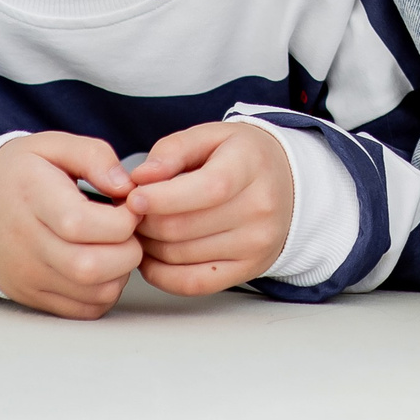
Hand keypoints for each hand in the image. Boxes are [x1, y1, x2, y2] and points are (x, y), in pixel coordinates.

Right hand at [0, 132, 142, 318]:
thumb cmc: (20, 174)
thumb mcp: (53, 145)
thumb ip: (94, 156)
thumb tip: (126, 187)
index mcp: (31, 197)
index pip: (79, 223)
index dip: (121, 219)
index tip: (131, 206)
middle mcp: (25, 243)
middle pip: (89, 266)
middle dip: (128, 249)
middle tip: (128, 229)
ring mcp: (28, 276)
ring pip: (94, 292)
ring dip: (121, 271)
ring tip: (115, 245)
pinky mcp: (33, 297)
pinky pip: (85, 309)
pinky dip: (105, 291)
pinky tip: (102, 264)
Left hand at [124, 122, 295, 295]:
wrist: (288, 184)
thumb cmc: (241, 157)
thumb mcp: (211, 136)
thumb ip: (173, 150)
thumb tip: (140, 178)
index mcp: (251, 165)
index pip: (209, 189)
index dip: (164, 198)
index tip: (133, 198)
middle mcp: (260, 208)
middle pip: (184, 226)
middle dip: (145, 221)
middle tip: (131, 211)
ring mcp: (256, 244)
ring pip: (180, 255)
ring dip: (149, 245)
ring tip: (144, 227)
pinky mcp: (247, 270)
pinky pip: (192, 284)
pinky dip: (161, 274)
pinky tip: (151, 256)